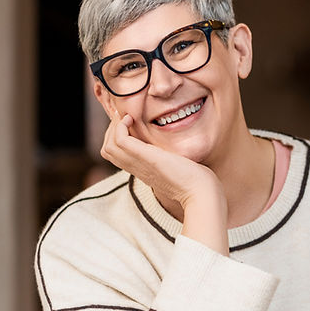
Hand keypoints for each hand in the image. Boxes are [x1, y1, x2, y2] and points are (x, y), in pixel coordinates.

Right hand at [101, 113, 227, 252]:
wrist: (202, 193)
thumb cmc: (198, 182)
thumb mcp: (180, 167)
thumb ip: (174, 160)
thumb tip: (179, 152)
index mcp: (144, 171)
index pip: (117, 155)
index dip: (117, 137)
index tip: (130, 123)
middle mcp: (137, 169)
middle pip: (108, 150)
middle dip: (111, 130)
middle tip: (125, 118)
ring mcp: (140, 164)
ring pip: (108, 147)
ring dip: (114, 127)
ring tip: (127, 117)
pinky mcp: (146, 157)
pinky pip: (119, 141)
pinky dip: (120, 127)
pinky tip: (132, 120)